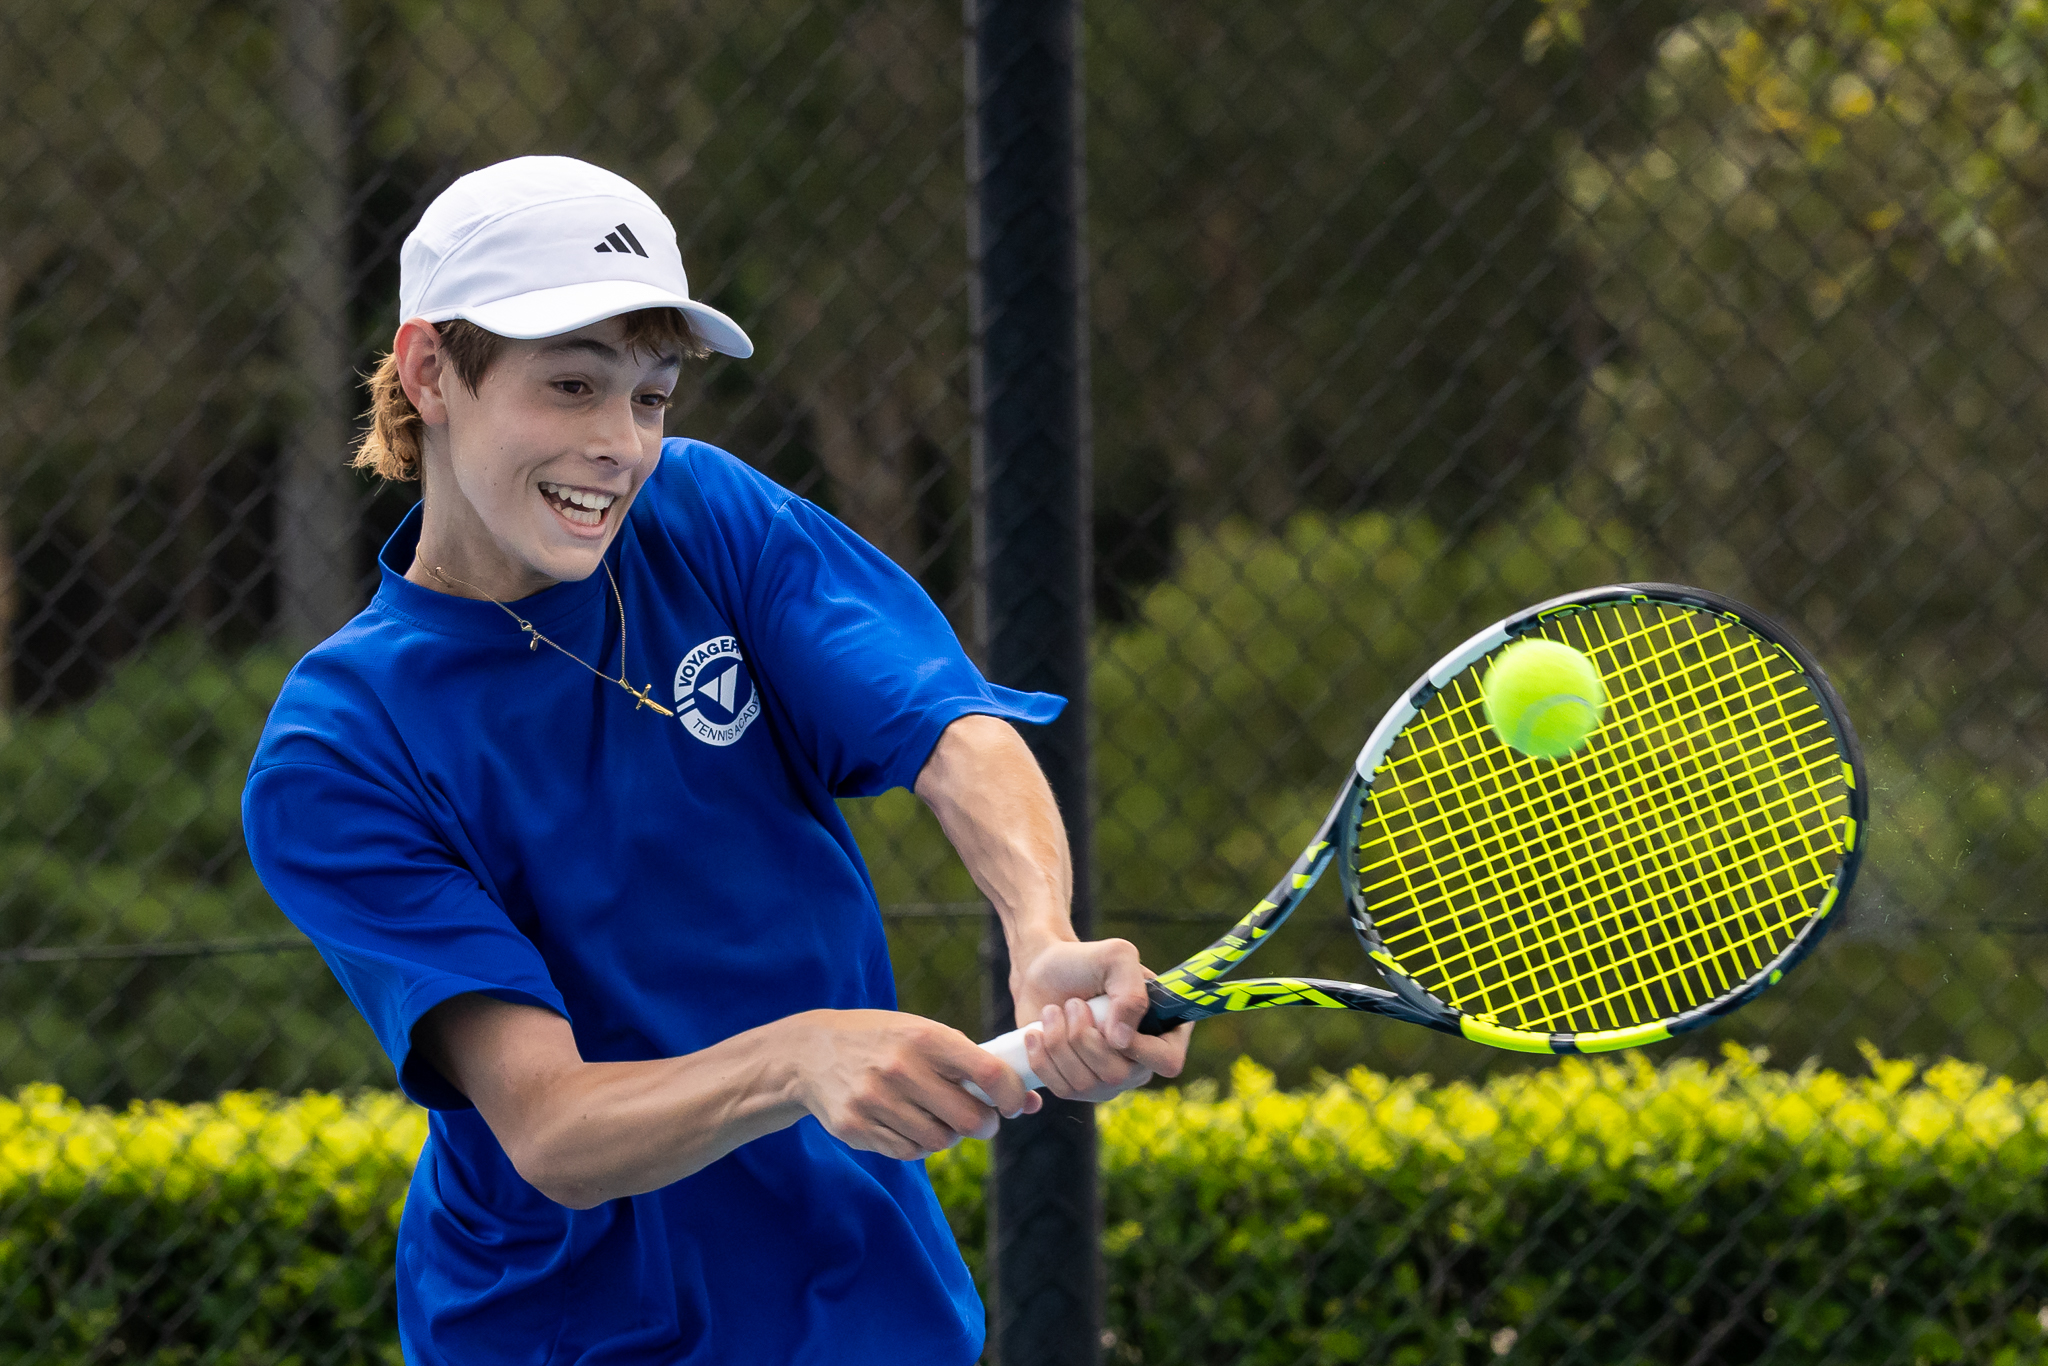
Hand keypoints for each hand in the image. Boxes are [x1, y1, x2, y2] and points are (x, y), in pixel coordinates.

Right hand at [791, 1009, 1041, 1159]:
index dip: (1013, 1096)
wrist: (810, 1053)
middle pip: (970, 1121)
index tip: (1015, 1104)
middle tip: (983, 1120)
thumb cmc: (884, 1041)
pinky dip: (918, 1144)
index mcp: (925, 1038)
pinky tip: (908, 1123)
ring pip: (940, 1142)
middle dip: (986, 1125)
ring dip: (949, 1136)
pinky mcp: (856, 1127)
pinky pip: (908, 1152)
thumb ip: (973, 1065)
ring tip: (938, 1117)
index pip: (990, 1074)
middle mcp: (901, 1068)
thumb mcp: (924, 1034)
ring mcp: (875, 1100)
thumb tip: (1033, 1102)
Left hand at [1013, 939, 1191, 1102]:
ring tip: (1052, 1011)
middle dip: (1083, 1037)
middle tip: (1072, 1004)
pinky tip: (1036, 1033)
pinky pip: (1060, 1090)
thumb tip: (1121, 1042)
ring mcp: (1108, 1080)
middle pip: (1118, 1076)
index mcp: (1163, 1031)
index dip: (1138, 1048)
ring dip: (1059, 1042)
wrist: (1043, 972)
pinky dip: (1042, 1058)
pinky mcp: (1076, 1087)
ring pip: (1085, 1085)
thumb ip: (1131, 993)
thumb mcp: (1115, 958)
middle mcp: (1139, 1062)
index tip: (1107, 1022)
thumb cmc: (1085, 962)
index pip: (1168, 1061)